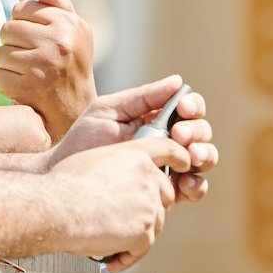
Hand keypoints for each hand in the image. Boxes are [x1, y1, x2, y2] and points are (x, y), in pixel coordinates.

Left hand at [0, 0, 96, 141]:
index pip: (23, 8)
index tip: (34, 38)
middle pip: (7, 29)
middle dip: (13, 44)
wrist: (76, 112)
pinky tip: (24, 88)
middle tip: (30, 58)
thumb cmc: (72, 68)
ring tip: (28, 73)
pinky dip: (7, 84)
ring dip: (8, 65)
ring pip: (0, 53)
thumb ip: (58, 6)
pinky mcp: (29, 86)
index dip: (23, 23)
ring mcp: (43, 64)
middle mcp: (58, 41)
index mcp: (69, 24)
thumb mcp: (74, 33)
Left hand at [47, 74, 216, 204]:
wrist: (67, 173)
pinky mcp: (168, 190)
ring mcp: (170, 165)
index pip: (187, 108)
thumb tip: (178, 81)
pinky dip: (197, 185)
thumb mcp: (108, 111)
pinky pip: (194, 188)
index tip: (182, 108)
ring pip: (203, 158)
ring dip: (204, 155)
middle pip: (200, 132)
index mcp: (156, 118)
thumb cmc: (84, 139)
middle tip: (178, 135)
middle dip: (196, 131)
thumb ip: (141, 98)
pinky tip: (185, 182)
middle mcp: (168, 140)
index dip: (192, 106)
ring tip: (190, 157)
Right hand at [48, 138, 180, 272]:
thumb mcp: (93, 159)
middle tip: (125, 212)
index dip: (180, 156)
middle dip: (151, 203)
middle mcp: (147, 178)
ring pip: (156, 220)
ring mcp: (149, 206)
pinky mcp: (145, 232)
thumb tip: (121, 177)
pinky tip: (113, 260)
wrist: (56, 208)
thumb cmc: (64, 184)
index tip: (185, 163)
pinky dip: (128, 254)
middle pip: (165, 192)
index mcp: (134, 155)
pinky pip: (143, 247)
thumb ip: (117, 163)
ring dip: (137, 229)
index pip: (168, 149)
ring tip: (109, 234)